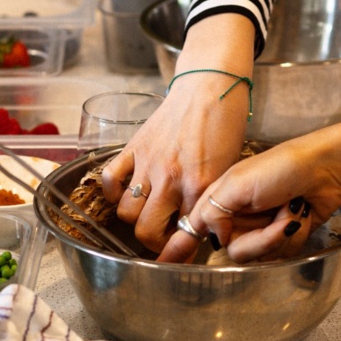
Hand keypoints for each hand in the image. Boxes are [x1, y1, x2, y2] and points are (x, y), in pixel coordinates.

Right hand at [100, 14, 256, 252]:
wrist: (211, 85)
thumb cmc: (227, 124)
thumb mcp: (229, 168)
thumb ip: (211, 198)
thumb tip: (200, 227)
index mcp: (201, 186)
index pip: (182, 236)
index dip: (180, 253)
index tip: (180, 256)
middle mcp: (172, 179)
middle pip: (145, 231)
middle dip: (153, 243)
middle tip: (162, 237)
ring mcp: (149, 163)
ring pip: (126, 211)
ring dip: (134, 218)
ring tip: (147, 213)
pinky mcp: (135, 147)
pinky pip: (111, 179)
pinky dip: (113, 192)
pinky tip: (125, 192)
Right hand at [157, 131, 340, 263]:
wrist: (326, 169)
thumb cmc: (281, 168)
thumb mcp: (237, 183)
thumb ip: (212, 211)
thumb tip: (211, 239)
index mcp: (219, 199)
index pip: (192, 228)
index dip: (176, 247)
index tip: (161, 263)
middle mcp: (236, 216)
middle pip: (233, 250)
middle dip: (259, 237)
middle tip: (276, 215)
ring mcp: (259, 226)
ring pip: (258, 255)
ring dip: (279, 233)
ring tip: (291, 209)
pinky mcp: (282, 234)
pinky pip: (280, 252)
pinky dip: (294, 234)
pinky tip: (301, 214)